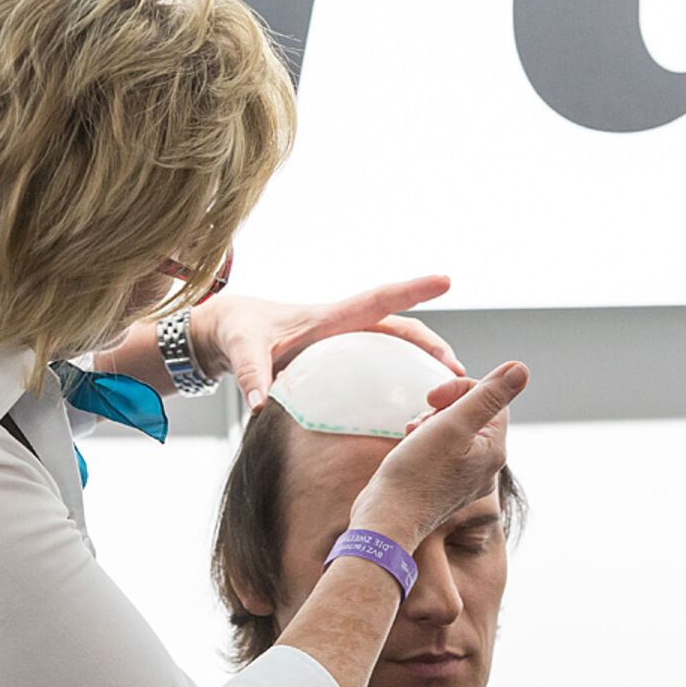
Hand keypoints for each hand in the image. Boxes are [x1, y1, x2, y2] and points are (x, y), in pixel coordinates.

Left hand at [189, 275, 464, 412]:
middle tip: (457, 371)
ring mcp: (345, 343)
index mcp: (327, 318)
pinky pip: (382, 363)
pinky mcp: (340, 359)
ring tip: (449, 390)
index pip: (376, 301)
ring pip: (396, 347)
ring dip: (423, 362)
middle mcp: (343, 327)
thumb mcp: (241, 349)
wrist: (227, 330)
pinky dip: (403, 376)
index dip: (410, 291)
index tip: (445, 279)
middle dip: (431, 346)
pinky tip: (414, 401)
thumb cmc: (237, 332)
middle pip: (400, 330)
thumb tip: (259, 407)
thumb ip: (251, 375)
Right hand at [349, 363, 527, 550]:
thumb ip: (488, 395)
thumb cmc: (417, 472)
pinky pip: (442, 452)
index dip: (462, 388)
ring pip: (455, 432)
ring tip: (413, 432)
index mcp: (494, 451)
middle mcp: (486, 467)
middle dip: (445, 407)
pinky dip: (426, 441)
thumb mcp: (454, 424)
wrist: (387, 519)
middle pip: (473, 414)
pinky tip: (410, 444)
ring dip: (432, 422)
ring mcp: (465, 479)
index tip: (433, 398)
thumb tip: (521, 369)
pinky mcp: (444, 487)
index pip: (492, 398)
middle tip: (423, 415)